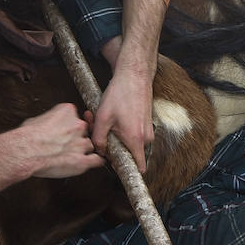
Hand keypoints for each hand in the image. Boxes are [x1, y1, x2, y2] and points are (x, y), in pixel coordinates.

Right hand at [17, 103, 104, 178]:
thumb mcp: (36, 119)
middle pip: (84, 130)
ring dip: (82, 150)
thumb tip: (45, 126)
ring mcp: (81, 143)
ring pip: (89, 145)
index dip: (69, 125)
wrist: (26, 152)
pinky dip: (96, 161)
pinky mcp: (82, 161)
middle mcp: (78, 126)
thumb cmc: (27, 137)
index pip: (75, 116)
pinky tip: (94, 162)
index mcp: (68, 112)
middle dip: (76, 137)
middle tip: (65, 144)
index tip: (63, 130)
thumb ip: (49, 120)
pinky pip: (97, 160)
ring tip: (70, 155)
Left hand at [91, 58, 154, 172]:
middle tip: (96, 130)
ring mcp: (148, 130)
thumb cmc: (121, 94)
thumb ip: (99, 139)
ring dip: (114, 134)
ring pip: (128, 141)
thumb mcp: (103, 117)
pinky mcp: (146, 123)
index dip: (123, 169)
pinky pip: (132, 133)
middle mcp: (146, 137)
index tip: (113, 165)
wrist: (135, 75)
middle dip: (111, 145)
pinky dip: (120, 128)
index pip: (138, 167)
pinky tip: (110, 116)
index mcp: (136, 139)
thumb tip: (99, 151)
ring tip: (100, 119)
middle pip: (128, 153)